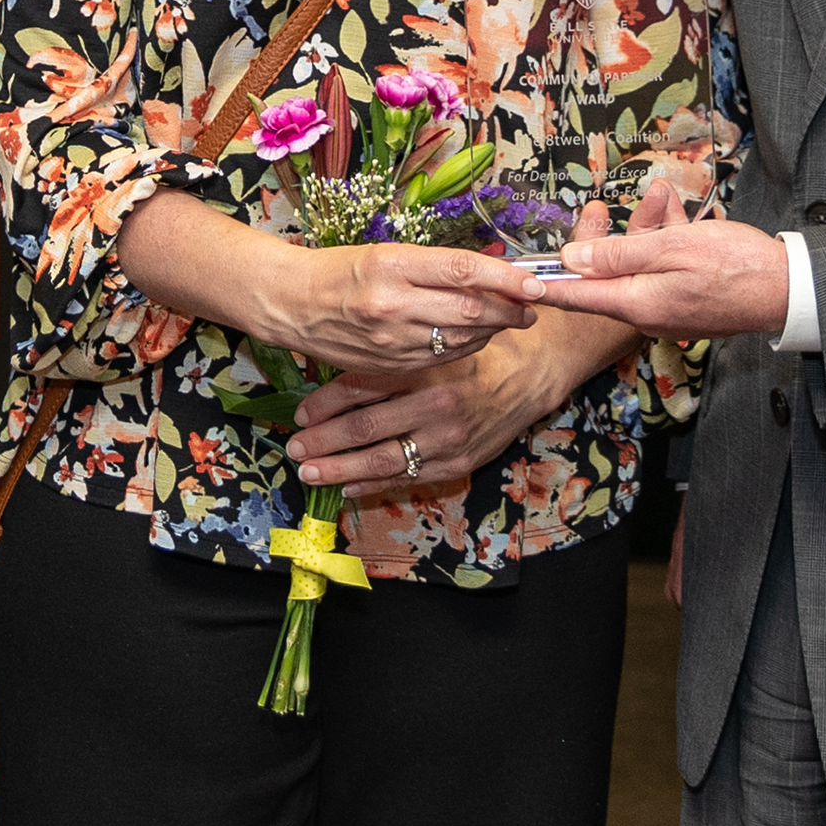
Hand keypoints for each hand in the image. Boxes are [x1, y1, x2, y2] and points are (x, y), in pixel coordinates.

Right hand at [253, 234, 551, 378]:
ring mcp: (392, 340)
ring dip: (494, 329)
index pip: (463, 270)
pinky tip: (475, 336)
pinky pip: (442, 358)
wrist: (291, 304)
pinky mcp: (390, 365)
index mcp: (392, 265)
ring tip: (510, 317)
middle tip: (533, 304)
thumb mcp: (386, 253)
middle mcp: (393, 304)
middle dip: (510, 308)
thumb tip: (489, 269)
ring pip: (462, 337)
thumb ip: (436, 266)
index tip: (536, 281)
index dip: (506, 278)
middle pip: (470, 309)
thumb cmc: (339, 270)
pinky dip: (466, 346)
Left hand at [286, 308, 621, 498]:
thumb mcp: (436, 338)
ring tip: (309, 471)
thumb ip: (393, 353)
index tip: (300, 413)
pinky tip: (346, 486)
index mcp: (424, 366)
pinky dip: (372, 484)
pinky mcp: (458, 463)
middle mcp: (435, 404)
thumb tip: (336, 361)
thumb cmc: (474, 350)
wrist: (531, 374)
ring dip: (339, 468)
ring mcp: (447, 438)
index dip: (325, 403)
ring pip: (381, 459)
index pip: (361, 387)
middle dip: (323, 440)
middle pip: (364, 427)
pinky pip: (406, 478)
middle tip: (294, 447)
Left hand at [533, 170, 791, 339]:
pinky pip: (663, 272)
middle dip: (613, 236)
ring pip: (640, 266)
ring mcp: (668, 312)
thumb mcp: (672, 247)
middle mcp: (647, 313)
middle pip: (609, 274)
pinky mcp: (688, 306)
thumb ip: (618, 253)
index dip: (544, 283)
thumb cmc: (735, 266)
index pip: (576, 295)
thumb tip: (573, 259)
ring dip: (648, 232)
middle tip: (616, 206)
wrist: (788, 290)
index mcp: (636, 302)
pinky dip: (668, 245)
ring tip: (667, 200)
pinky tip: (682, 219)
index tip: (514, 279)